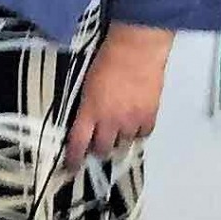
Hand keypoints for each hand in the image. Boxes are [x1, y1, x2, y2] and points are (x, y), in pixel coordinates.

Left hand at [65, 24, 169, 169]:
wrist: (135, 51)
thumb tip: (85, 121)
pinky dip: (137, 134)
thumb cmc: (105, 61)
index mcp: (90, 112)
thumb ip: (86, 107)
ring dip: (118, 142)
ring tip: (116, 135)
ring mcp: (132, 121)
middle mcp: (110, 121)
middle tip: (97, 146)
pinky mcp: (150, 116)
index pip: (78, 143)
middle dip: (98, 150)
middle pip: (103, 149)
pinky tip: (134, 127)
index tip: (71, 168)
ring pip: (124, 145)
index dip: (74, 158)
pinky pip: (143, 135)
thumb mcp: (86, 85)